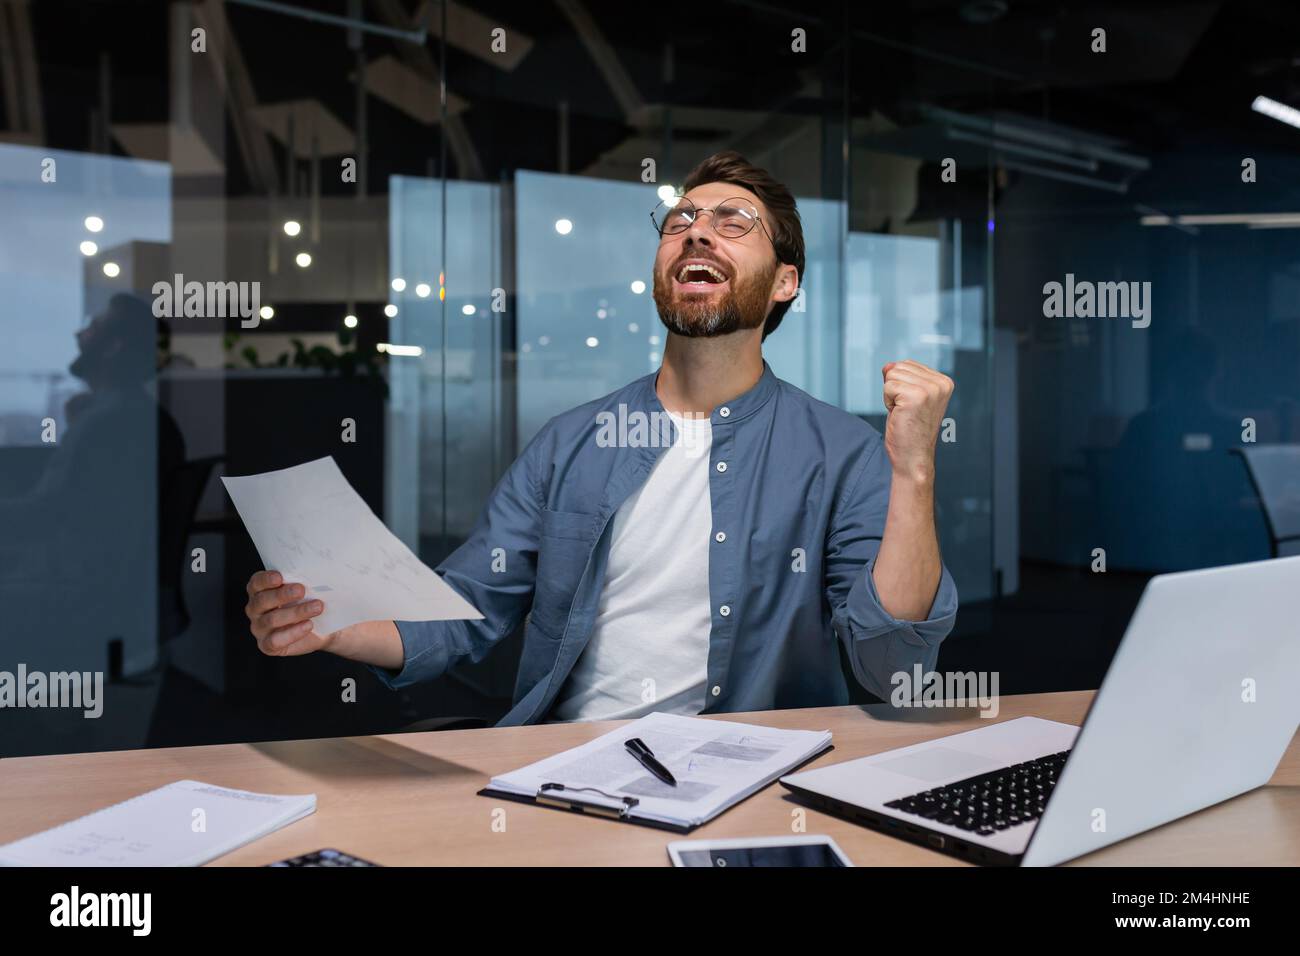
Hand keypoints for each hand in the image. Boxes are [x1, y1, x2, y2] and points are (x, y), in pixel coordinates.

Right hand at [245, 570, 336, 656]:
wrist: (321, 629)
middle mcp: (255, 609)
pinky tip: (308, 625)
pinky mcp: (267, 645)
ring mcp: (259, 628)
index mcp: (260, 591)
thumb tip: (313, 573)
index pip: (256, 583)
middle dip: (282, 594)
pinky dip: (293, 632)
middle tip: (301, 590)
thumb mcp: (308, 589)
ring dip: (296, 612)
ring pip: (271, 620)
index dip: (266, 579)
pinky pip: (275, 640)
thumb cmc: (310, 602)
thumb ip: (303, 581)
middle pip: (262, 600)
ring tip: (317, 607)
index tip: (280, 577)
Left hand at [881, 359, 953, 482]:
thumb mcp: (907, 397)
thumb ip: (901, 377)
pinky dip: (888, 402)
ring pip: (892, 375)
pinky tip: (900, 415)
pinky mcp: (916, 396)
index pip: (907, 364)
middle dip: (894, 389)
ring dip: (890, 396)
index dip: (900, 385)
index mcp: (944, 382)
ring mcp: (930, 390)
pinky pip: (887, 387)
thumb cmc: (909, 430)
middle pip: (898, 367)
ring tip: (903, 413)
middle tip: (905, 411)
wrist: (913, 458)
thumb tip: (888, 366)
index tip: (910, 405)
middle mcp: (941, 384)